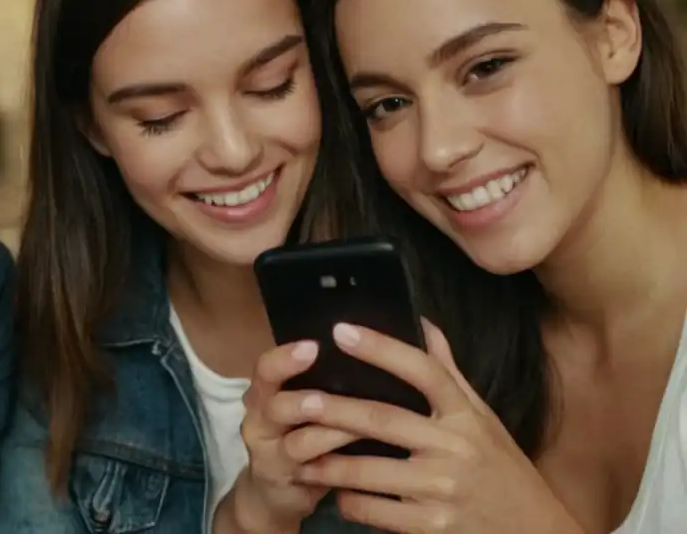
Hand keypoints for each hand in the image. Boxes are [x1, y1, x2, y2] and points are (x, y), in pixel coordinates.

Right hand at [220, 340, 360, 532]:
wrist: (272, 495)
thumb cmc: (299, 437)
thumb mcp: (302, 406)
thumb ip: (325, 381)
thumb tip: (377, 350)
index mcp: (265, 394)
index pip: (266, 368)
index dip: (286, 357)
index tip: (315, 344)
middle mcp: (259, 420)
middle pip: (271, 402)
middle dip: (300, 394)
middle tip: (326, 384)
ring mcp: (269, 454)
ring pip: (297, 442)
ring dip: (331, 432)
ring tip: (360, 425)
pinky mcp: (284, 483)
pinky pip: (312, 473)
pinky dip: (339, 466)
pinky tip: (366, 460)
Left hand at [286, 320, 580, 533]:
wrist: (536, 532)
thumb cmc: (502, 471)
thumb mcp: (483, 420)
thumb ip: (449, 374)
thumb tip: (424, 322)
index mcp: (467, 416)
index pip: (423, 370)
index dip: (381, 348)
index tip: (342, 331)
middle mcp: (455, 448)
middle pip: (381, 418)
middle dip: (334, 409)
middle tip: (299, 400)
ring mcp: (443, 489)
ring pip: (368, 471)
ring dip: (328, 464)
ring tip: (299, 454)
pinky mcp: (433, 526)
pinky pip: (375, 512)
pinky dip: (350, 503)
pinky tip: (338, 497)